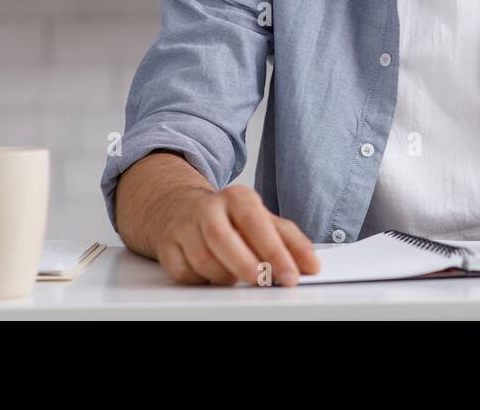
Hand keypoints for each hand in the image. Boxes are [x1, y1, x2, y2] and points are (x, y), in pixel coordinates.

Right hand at [153, 183, 320, 285]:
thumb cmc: (229, 219)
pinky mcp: (167, 247)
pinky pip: (186, 273)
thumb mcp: (263, 221)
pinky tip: (212, 273)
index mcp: (238, 197)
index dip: (275, 251)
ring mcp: (184, 227)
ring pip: (203, 261)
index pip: (257, 223)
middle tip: (263, 281)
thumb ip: (290, 241)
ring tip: (238, 275)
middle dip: (246, 265)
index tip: (291, 275)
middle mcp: (208, 208)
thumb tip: (312, 265)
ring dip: (225, 276)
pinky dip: (202, 279)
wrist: (180, 208)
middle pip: (223, 239)